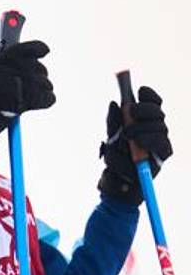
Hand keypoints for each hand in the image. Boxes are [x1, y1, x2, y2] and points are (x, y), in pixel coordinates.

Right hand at [0, 40, 54, 151]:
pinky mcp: (18, 102)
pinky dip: (47, 100)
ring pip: (42, 82)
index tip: (45, 52)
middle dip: (42, 75)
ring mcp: (10, 85)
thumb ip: (9, 64)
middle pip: (36, 66)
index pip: (25, 49)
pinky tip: (46, 102)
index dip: (38, 48)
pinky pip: (43, 97)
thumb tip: (36, 54)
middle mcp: (3, 69)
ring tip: (41, 94)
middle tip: (43, 83)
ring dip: (46, 88)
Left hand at [100, 86, 171, 203]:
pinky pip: (161, 144)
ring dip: (141, 128)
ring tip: (126, 134)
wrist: (117, 185)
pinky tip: (138, 142)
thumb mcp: (111, 138)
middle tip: (130, 111)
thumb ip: (113, 121)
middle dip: (145, 109)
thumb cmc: (117, 159)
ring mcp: (162, 142)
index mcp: (147, 122)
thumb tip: (114, 103)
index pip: (155, 103)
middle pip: (159, 113)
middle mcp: (157, 130)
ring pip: (160, 127)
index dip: (149, 95)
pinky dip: (148, 141)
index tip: (139, 90)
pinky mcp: (164, 155)